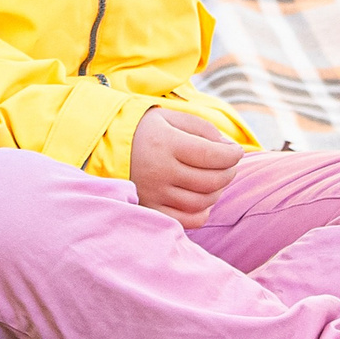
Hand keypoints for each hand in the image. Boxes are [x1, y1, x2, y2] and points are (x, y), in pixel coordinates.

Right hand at [130, 107, 243, 228]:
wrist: (102, 147)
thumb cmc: (143, 129)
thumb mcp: (170, 117)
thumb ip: (202, 128)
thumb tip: (228, 148)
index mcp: (166, 144)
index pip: (213, 155)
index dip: (233, 155)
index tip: (237, 151)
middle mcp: (160, 171)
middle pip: (211, 180)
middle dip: (229, 172)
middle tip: (229, 164)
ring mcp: (154, 194)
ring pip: (202, 202)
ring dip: (217, 191)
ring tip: (216, 178)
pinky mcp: (151, 209)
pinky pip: (187, 221)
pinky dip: (202, 213)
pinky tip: (203, 199)